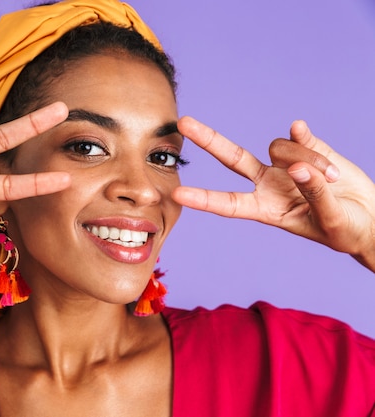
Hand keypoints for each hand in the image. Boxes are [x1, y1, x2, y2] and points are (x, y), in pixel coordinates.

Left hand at [172, 116, 374, 270]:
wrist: (372, 216)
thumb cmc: (348, 230)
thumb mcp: (332, 222)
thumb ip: (316, 196)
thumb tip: (300, 168)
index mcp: (266, 209)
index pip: (228, 204)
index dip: (203, 199)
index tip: (177, 194)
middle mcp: (268, 184)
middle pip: (232, 159)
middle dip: (208, 140)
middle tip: (183, 123)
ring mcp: (286, 164)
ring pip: (279, 146)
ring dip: (305, 157)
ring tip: (331, 178)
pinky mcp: (307, 148)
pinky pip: (297, 135)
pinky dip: (303, 137)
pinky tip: (303, 132)